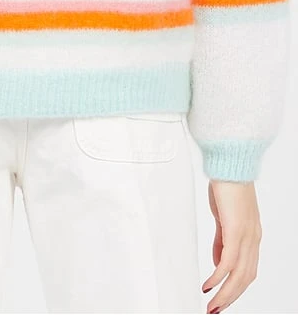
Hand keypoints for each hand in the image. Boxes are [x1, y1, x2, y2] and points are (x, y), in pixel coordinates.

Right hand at [202, 179, 260, 312]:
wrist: (231, 163)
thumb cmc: (227, 185)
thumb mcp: (223, 216)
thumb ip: (222, 240)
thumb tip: (218, 262)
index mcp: (252, 236)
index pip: (247, 270)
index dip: (235, 288)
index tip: (221, 299)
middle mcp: (253, 239)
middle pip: (245, 279)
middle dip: (229, 298)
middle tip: (214, 310)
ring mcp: (247, 236)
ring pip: (239, 275)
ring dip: (225, 293)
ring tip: (211, 305)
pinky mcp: (236, 230)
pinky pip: (228, 261)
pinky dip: (218, 277)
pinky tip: (208, 284)